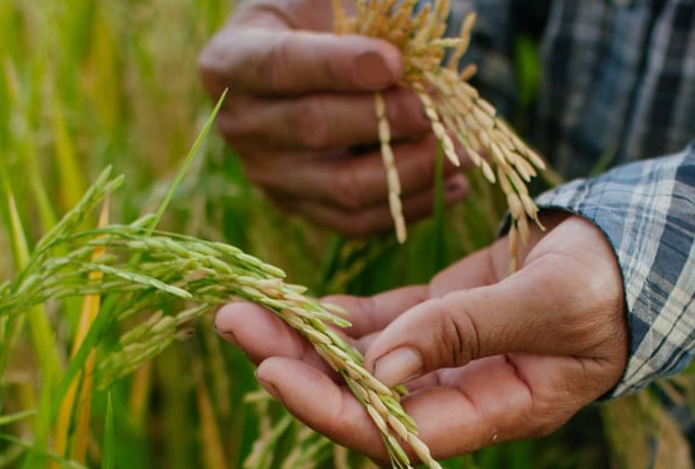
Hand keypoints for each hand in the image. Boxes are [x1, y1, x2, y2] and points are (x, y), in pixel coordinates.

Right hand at [198, 0, 469, 235]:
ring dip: (412, 171)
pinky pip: (357, 221)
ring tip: (464, 152)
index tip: (395, 62)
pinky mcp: (301, 207)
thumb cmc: (318, 20)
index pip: (280, 66)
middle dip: (385, 121)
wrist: (301, 63)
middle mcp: (240, 125)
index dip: (338, 66)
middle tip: (436, 110)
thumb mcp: (326, 1)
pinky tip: (455, 186)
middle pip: (313, 130)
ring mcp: (268, 174)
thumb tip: (412, 51)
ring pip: (341, 187)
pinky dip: (412, 206)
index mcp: (230, 62)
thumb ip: (363, 16)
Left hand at [214, 214, 627, 460]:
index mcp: (494, 412)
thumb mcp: (550, 305)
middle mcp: (458, 397)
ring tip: (241, 306)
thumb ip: (466, 332)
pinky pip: (374, 326)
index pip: (395, 434)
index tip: (271, 371)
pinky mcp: (436, 321)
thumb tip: (381, 367)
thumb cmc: (610, 284)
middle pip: (360, 397)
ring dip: (301, 337)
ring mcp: (443, 360)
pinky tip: (292, 303)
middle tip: (234, 323)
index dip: (330, 408)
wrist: (632, 253)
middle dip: (295, 365)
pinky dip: (334, 316)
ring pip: (359, 360)